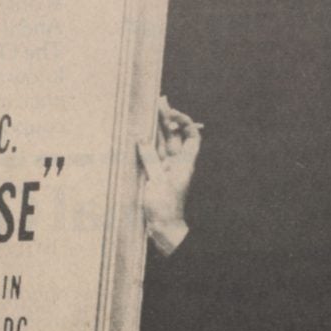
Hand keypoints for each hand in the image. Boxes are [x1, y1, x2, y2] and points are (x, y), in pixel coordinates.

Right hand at [137, 96, 201, 255]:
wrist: (163, 229)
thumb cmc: (165, 207)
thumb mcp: (157, 181)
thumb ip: (150, 159)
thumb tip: (142, 139)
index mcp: (184, 163)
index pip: (192, 137)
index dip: (185, 122)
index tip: (172, 113)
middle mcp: (176, 164)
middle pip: (174, 136)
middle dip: (167, 119)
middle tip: (158, 101)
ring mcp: (165, 169)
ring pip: (161, 144)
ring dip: (156, 128)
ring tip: (148, 110)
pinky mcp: (155, 176)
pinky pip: (151, 156)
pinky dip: (146, 145)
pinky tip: (138, 135)